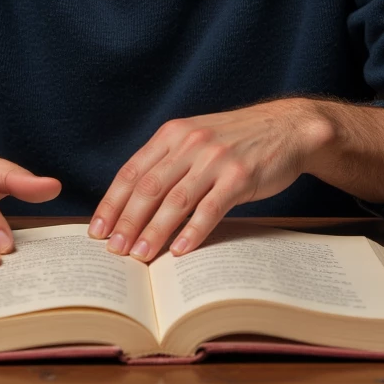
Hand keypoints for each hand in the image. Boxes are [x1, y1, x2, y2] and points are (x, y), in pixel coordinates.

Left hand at [88, 100, 329, 262]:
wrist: (286, 127)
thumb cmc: (236, 140)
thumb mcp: (196, 139)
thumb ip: (168, 162)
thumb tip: (134, 204)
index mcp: (173, 134)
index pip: (132, 171)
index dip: (112, 202)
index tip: (97, 229)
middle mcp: (190, 143)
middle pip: (148, 188)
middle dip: (127, 222)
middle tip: (113, 251)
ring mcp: (215, 159)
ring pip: (175, 200)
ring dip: (154, 231)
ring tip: (140, 256)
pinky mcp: (240, 176)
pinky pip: (210, 209)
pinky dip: (192, 231)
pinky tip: (180, 250)